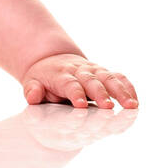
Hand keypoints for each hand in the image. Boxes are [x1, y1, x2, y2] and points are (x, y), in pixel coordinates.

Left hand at [21, 53, 137, 109]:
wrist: (53, 60)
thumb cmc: (43, 78)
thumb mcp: (32, 82)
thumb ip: (32, 90)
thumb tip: (32, 97)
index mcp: (60, 74)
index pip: (69, 84)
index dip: (75, 93)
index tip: (80, 105)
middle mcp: (79, 71)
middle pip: (91, 81)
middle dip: (100, 93)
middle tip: (108, 107)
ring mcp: (94, 70)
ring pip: (109, 78)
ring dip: (121, 91)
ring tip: (131, 105)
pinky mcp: (104, 73)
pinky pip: (119, 77)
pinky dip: (128, 87)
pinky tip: (135, 101)